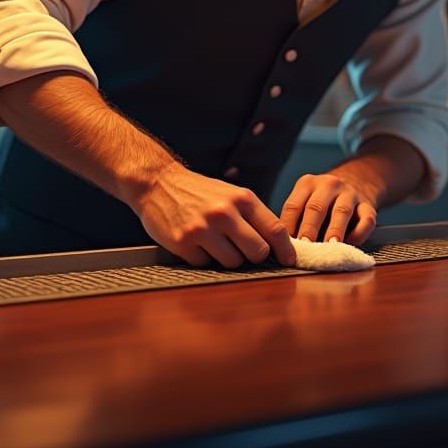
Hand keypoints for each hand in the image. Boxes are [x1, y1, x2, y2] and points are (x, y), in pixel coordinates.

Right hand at [135, 166, 294, 268]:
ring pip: (233, 262)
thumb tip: (278, 244)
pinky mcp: (184, 243)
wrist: (158, 183)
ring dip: (227, 259)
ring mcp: (203, 229)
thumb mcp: (231, 194)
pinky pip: (206, 264)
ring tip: (215, 242)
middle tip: (245, 251)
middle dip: (254, 256)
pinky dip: (204, 258)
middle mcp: (224, 212)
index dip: (286, 249)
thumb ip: (253, 216)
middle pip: (258, 252)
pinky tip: (196, 242)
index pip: (275, 229)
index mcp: (242, 198)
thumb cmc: (200, 192)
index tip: (289, 260)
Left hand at [279, 173, 377, 245]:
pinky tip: (352, 244)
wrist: (357, 183)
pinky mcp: (368, 205)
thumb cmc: (324, 202)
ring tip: (330, 246)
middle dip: (309, 229)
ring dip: (334, 230)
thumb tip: (283, 247)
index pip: (293, 206)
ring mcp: (350, 193)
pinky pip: (366, 219)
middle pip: (316, 207)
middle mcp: (329, 185)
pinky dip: (359, 232)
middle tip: (305, 247)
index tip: (284, 246)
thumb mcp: (306, 201)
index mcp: (307, 184)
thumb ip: (296, 219)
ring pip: (341, 211)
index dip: (287, 227)